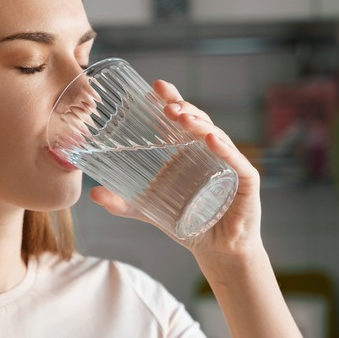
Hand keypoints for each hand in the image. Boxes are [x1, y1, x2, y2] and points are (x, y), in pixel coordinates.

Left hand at [89, 80, 263, 259]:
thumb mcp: (147, 210)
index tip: (155, 87)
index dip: (171, 100)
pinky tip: (210, 139)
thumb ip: (121, 203)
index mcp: (188, 151)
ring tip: (182, 117)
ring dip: (199, 124)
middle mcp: (210, 151)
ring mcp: (229, 163)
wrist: (216, 250)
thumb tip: (93, 193)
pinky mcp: (245, 182)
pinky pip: (235, 161)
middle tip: (166, 103)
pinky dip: (224, 149)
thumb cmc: (186, 222)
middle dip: (183, 108)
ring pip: (216, 136)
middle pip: (198, 121)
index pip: (181, 118)